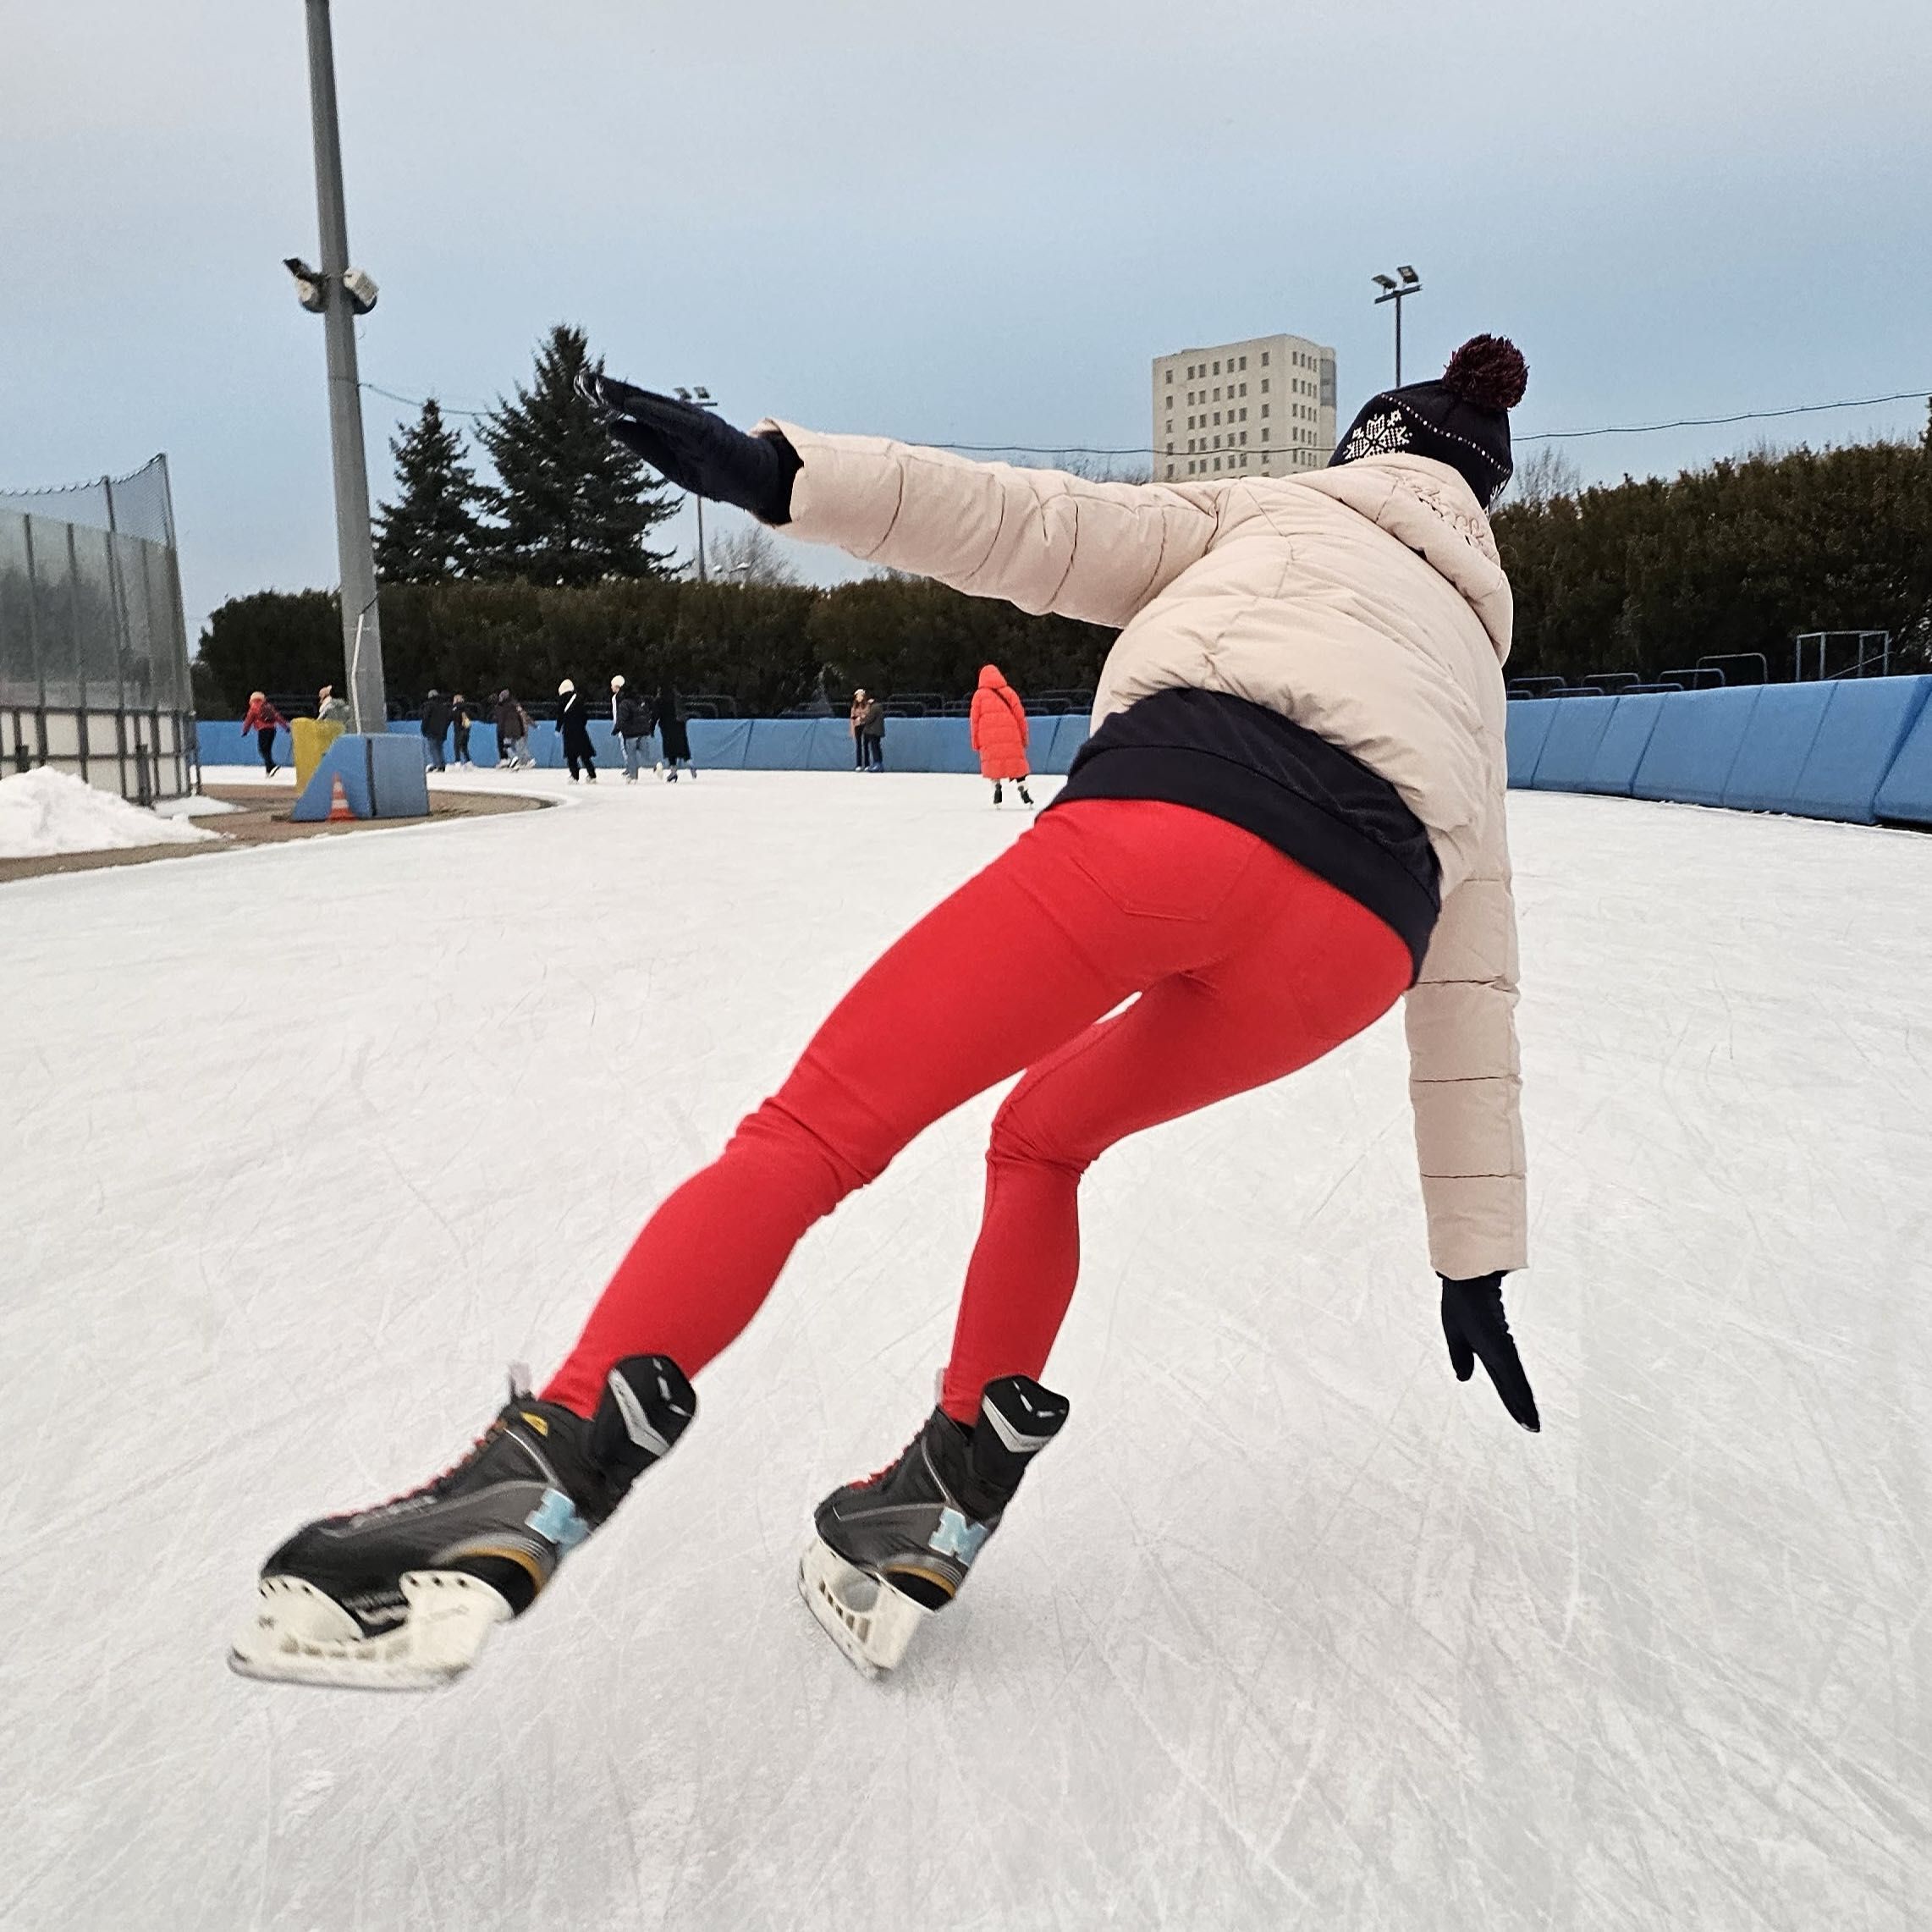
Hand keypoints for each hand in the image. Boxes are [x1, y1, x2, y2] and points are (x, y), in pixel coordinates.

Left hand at [576, 370, 800, 524]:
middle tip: (580, 378)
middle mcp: (676, 418)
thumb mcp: (671, 466)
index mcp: (665, 427)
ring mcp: (692, 423)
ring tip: (599, 387)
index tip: (580, 387)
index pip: (631, 408)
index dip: (606, 398)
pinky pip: (676, 420)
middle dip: (609, 391)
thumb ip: (644, 446)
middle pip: (638, 400)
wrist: (755, 480)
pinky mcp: (706, 432)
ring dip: (627, 395)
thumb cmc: (715, 472)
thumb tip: (610, 427)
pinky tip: (633, 404)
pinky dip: (655, 411)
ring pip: (654, 405)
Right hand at [1440, 1273, 1539, 1430]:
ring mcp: (1501, 1349)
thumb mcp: (1454, 1334)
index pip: (1503, 1380)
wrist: (1465, 1280)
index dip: (1512, 1399)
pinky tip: (1525, 1405)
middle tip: (1535, 1428)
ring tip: (1533, 1424)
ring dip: (1523, 1404)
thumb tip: (1464, 1378)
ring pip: (1515, 1383)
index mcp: (1488, 1349)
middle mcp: (1498, 1351)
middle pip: (1511, 1385)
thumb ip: (1460, 1356)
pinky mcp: (1501, 1345)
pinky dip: (1519, 1392)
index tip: (1524, 1419)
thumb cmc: (1460, 1301)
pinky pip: (1512, 1373)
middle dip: (1521, 1407)